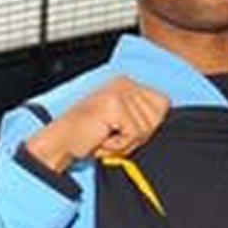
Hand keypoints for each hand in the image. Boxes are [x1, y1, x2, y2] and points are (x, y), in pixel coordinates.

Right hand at [25, 76, 170, 172]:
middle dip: (137, 136)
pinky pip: (134, 134)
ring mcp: (119, 92)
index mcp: (128, 83)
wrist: (61, 142)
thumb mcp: (122, 122)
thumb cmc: (89, 135)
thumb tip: (166, 113)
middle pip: (157, 118)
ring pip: (146, 128)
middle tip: (112, 135)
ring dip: (126, 141)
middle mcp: (125, 83)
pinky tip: (102, 139)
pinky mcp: (114, 106)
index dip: (148, 126)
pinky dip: (119, 144)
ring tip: (105, 136)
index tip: (124, 130)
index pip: (163, 104)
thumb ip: (143, 116)